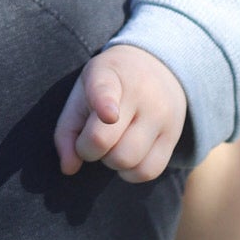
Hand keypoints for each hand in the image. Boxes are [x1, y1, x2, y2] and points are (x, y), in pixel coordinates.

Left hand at [54, 43, 187, 182]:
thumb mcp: (81, 93)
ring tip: (113, 144)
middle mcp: (140, 93)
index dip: (105, 105)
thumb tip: (69, 169)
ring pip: (127, 160)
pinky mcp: (173, 135)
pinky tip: (128, 157)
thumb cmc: (108, 86)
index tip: (109, 115)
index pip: (105, 91)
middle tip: (93, 137)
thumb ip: (66, 130)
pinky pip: (148, 171)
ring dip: (111, 162)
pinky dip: (131, 173)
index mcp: (109, 74)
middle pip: (105, 141)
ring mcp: (160, 114)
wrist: (157, 66)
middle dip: (89, 150)